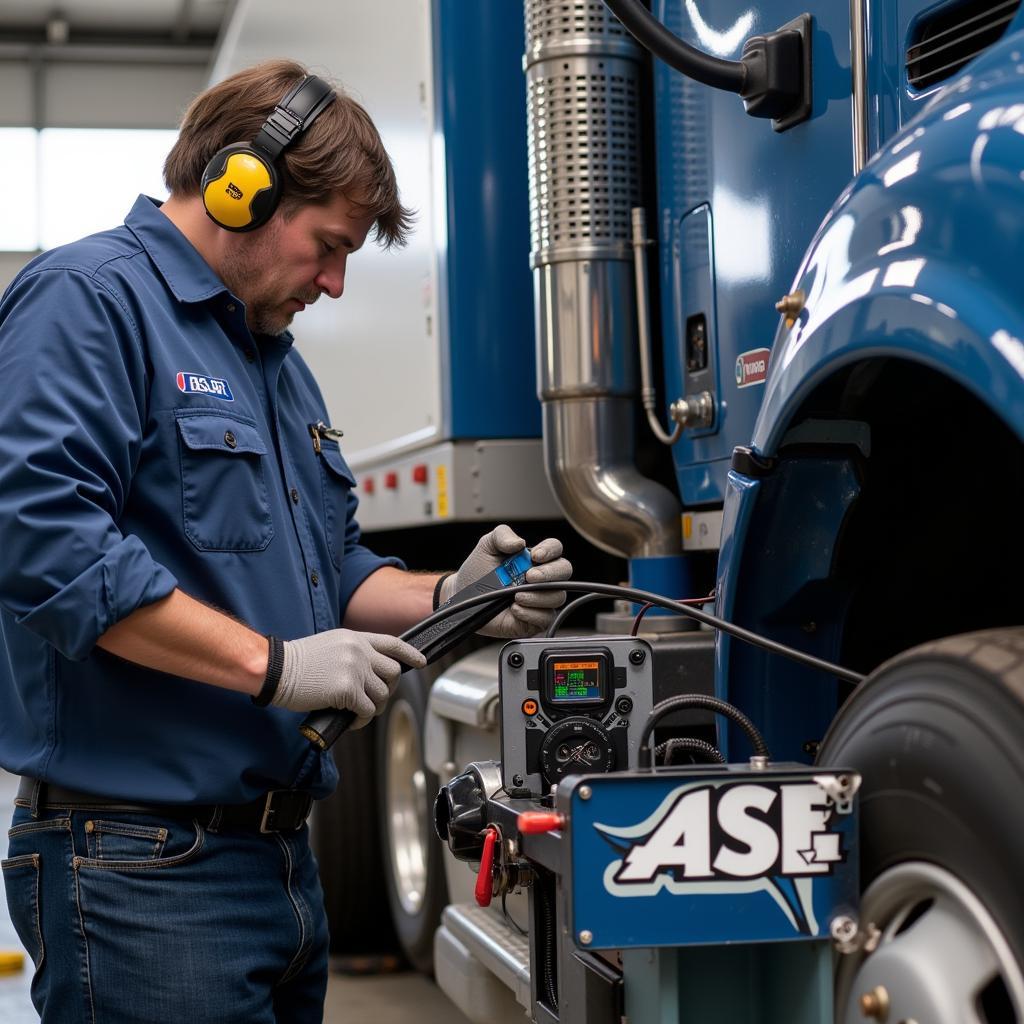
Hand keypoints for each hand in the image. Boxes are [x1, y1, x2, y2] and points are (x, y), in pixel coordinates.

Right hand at [272, 629, 425, 727]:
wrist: (276, 669)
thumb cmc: (297, 662)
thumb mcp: (330, 645)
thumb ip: (352, 653)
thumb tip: (369, 674)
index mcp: (355, 638)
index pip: (393, 643)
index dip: (409, 654)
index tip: (420, 662)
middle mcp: (359, 651)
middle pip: (393, 672)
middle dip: (388, 689)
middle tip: (374, 699)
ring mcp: (355, 669)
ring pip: (382, 694)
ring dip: (373, 707)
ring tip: (358, 712)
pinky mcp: (347, 689)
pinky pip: (367, 710)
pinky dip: (361, 720)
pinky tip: (351, 720)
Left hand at [441, 524, 572, 638]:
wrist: (463, 595)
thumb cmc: (478, 570)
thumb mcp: (487, 546)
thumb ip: (502, 535)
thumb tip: (520, 542)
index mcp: (535, 558)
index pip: (556, 549)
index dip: (550, 551)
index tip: (536, 556)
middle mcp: (542, 578)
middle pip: (564, 572)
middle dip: (549, 574)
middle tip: (529, 577)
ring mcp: (540, 599)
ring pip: (557, 597)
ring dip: (537, 596)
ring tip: (515, 595)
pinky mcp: (534, 620)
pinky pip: (545, 618)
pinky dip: (531, 613)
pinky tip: (514, 608)